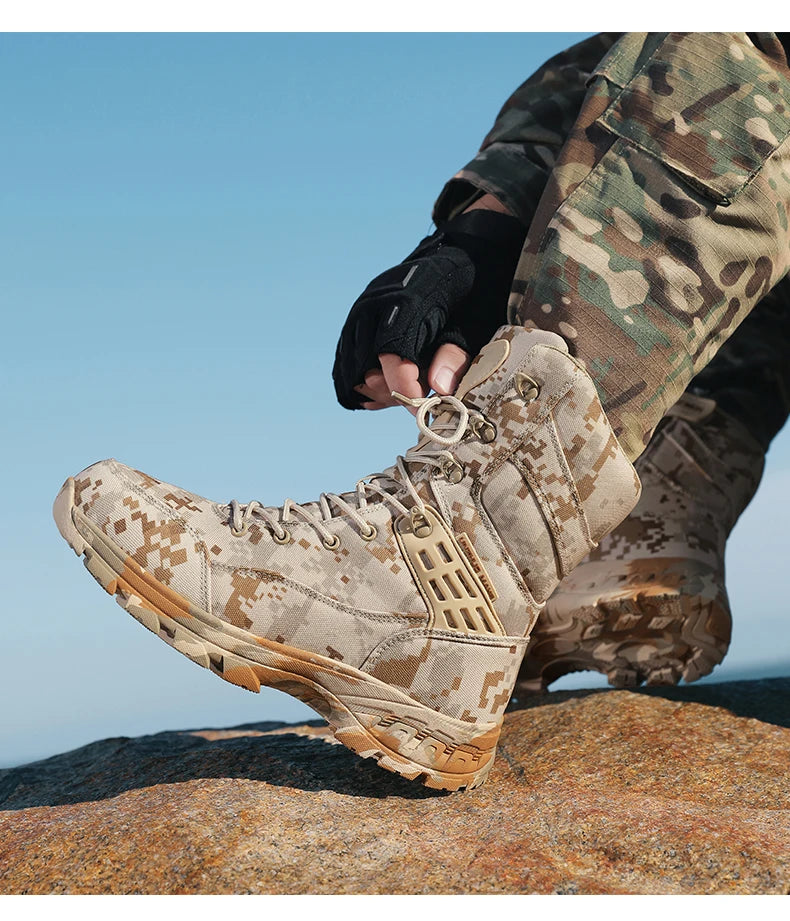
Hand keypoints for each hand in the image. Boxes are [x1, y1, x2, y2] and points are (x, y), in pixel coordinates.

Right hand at [332, 205, 525, 410]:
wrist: (455, 257)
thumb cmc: (469, 293)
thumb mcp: (475, 323)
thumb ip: (456, 356)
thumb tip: (440, 389)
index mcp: (406, 302)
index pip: (392, 355)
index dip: (405, 389)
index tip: (424, 410)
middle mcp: (374, 304)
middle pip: (365, 367)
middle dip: (391, 393)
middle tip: (419, 399)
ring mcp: (360, 311)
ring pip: (349, 369)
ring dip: (374, 391)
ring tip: (404, 392)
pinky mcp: (355, 319)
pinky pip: (344, 362)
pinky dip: (359, 383)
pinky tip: (385, 389)